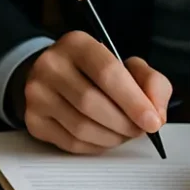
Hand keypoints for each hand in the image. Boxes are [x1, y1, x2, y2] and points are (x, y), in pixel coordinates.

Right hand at [21, 31, 171, 153]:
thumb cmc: (95, 72)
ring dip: (112, 137)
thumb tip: (156, 113)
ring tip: (123, 133)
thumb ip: (150, 82)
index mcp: (77, 44)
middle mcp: (51, 65)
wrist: (53, 75)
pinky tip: (104, 137)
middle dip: (124, 123)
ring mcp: (37, 93)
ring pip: (81, 127)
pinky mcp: (33, 119)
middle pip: (92, 102)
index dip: (134, 101)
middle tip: (139, 130)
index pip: (107, 72)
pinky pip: (70, 143)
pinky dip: (95, 146)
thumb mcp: (126, 65)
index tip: (152, 121)